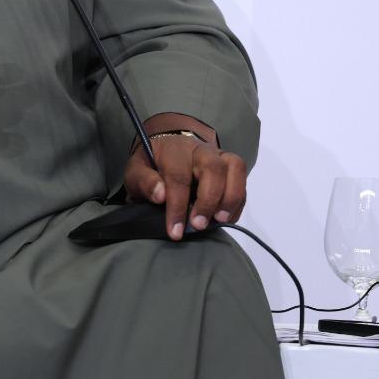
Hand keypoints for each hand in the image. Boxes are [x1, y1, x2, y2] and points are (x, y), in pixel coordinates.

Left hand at [122, 118, 246, 240]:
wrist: (167, 148)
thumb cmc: (151, 165)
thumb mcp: (136, 172)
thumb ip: (143, 182)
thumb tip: (160, 195)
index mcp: (174, 151)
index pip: (179, 177)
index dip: (177, 206)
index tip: (175, 231)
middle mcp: (199, 149)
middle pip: (213, 168)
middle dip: (208, 200)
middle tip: (199, 225)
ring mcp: (218, 155)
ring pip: (235, 167)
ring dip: (231, 197)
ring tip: (219, 220)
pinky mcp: (230, 165)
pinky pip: (242, 179)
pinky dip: (238, 201)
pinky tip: (226, 218)